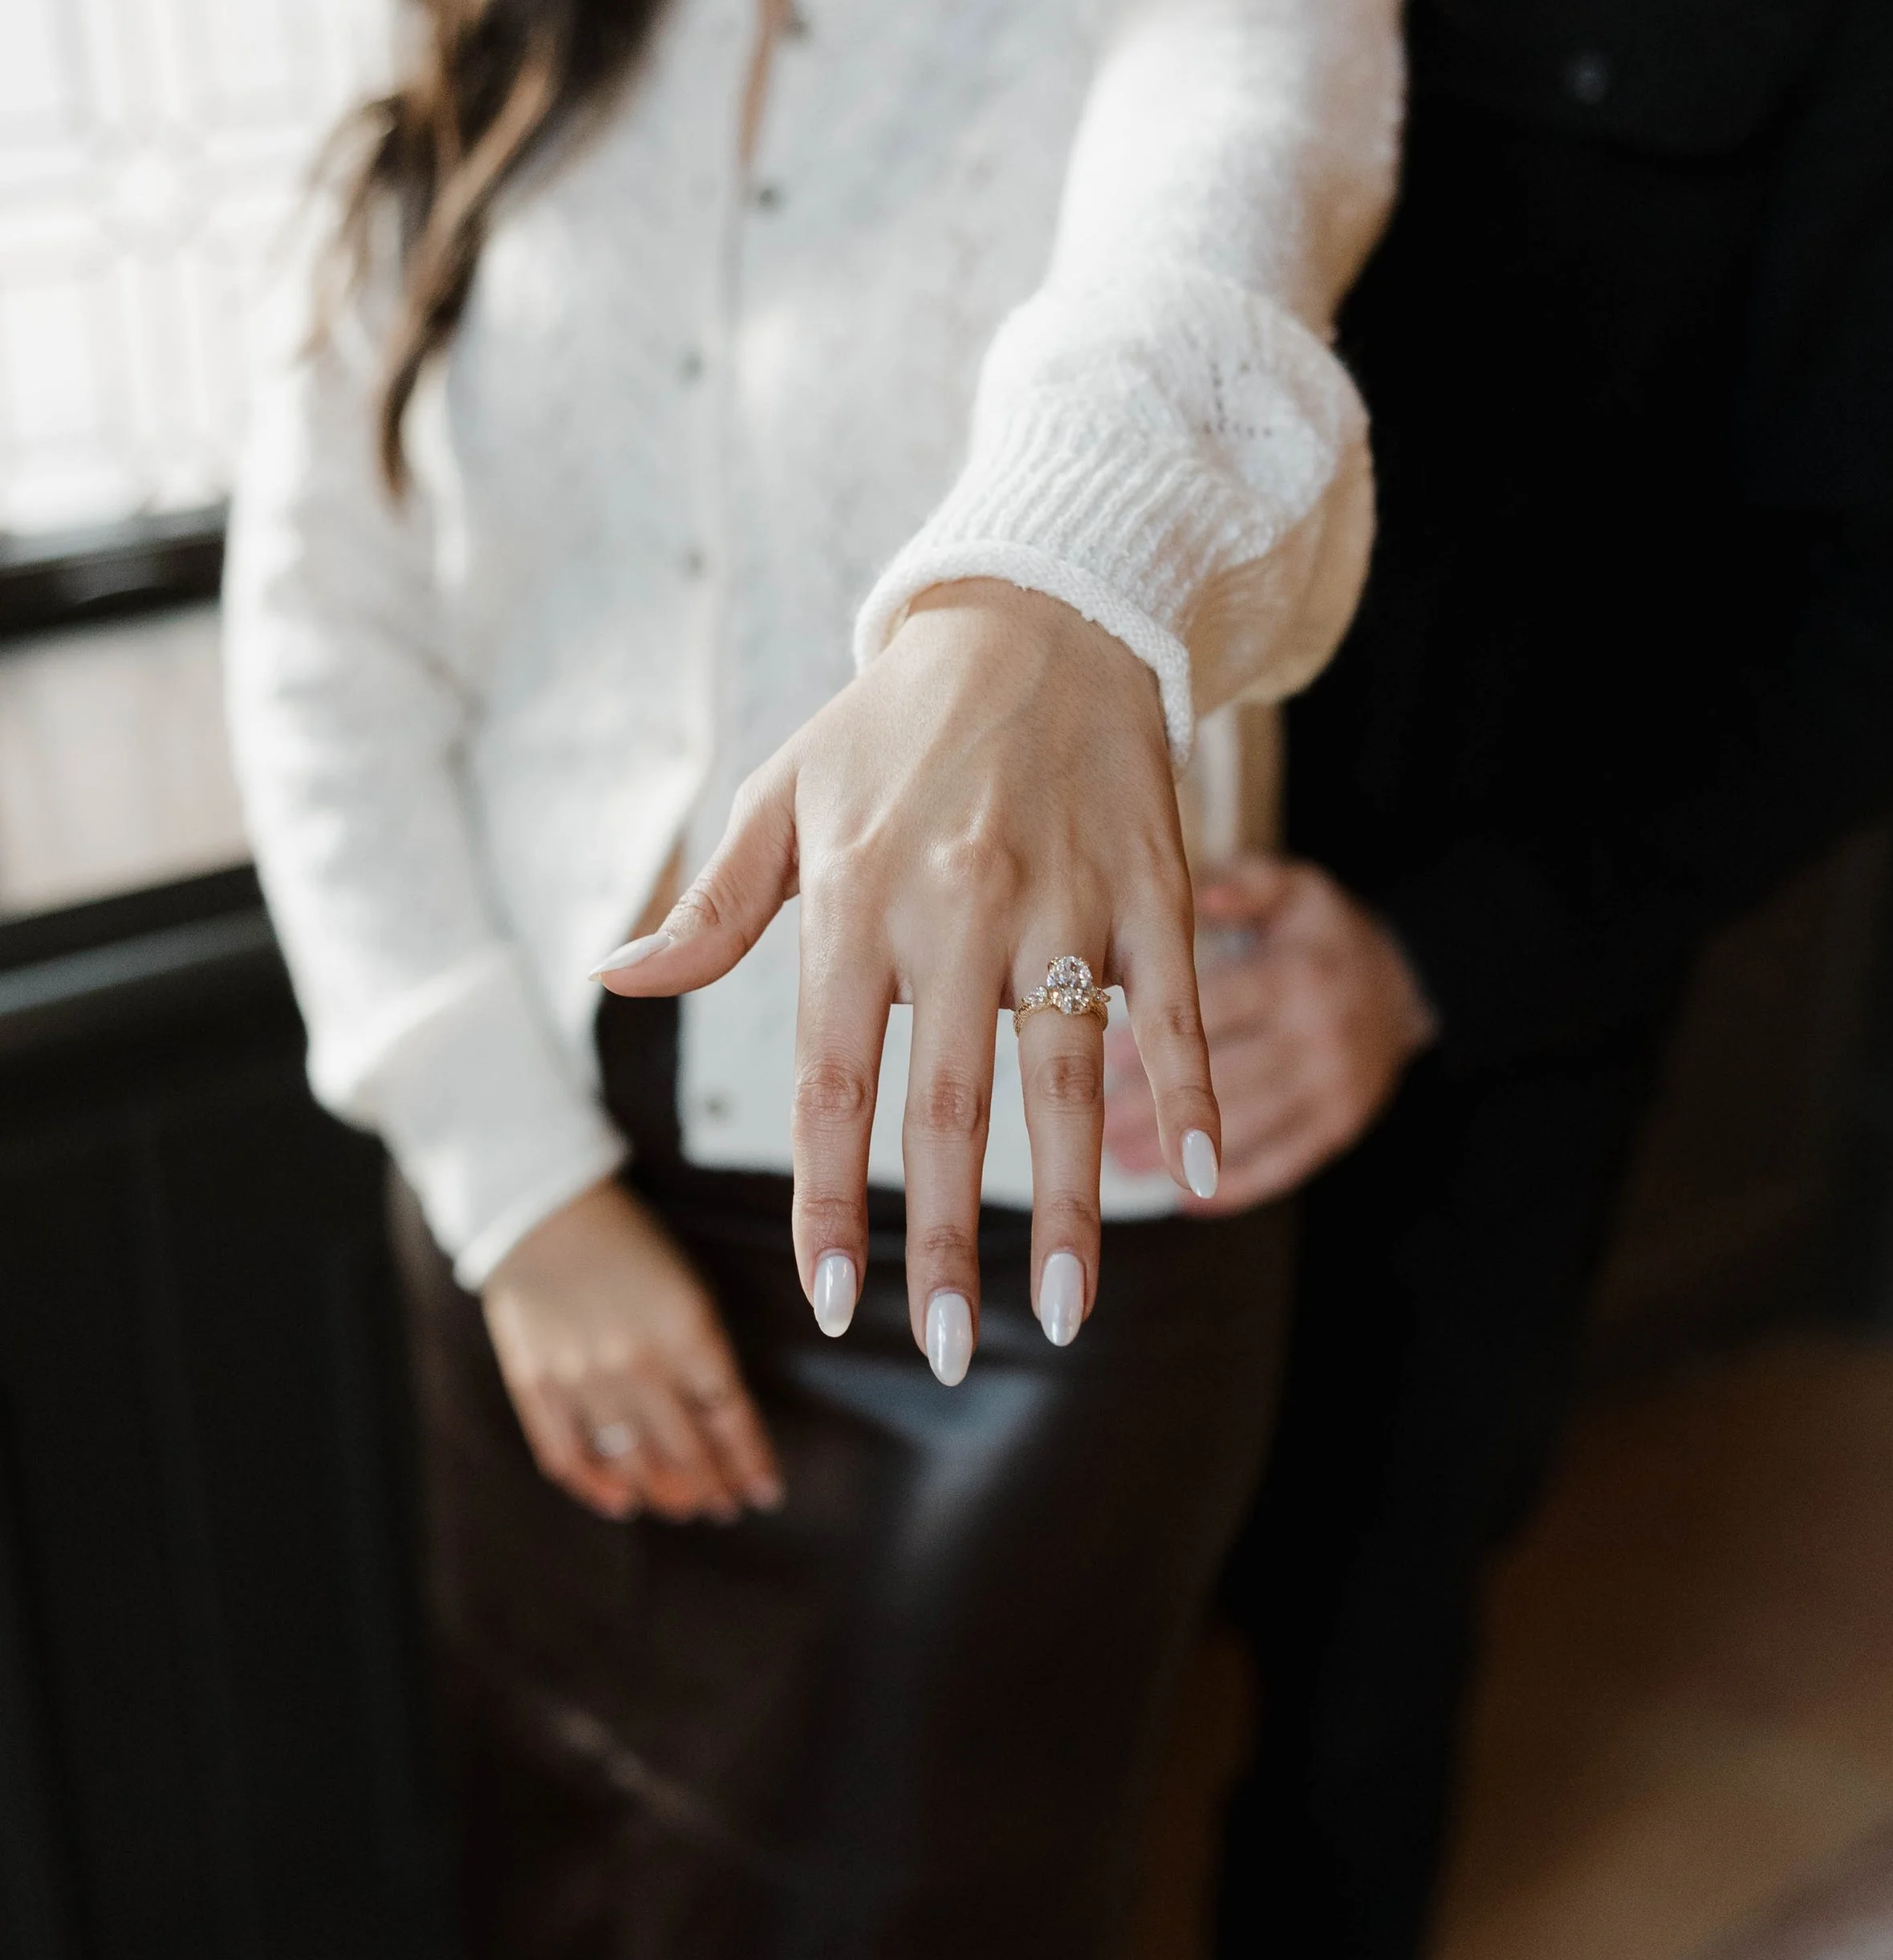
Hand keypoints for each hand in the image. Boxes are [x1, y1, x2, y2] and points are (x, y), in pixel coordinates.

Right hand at [480, 1179, 782, 1522]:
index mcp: (686, 1333)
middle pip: (685, 1451)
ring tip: (685, 1508)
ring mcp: (581, 1379)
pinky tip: (621, 1500)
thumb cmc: (627, 1245)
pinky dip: (597, 1487)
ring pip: (632, 1463)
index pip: (729, 1419)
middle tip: (725, 1508)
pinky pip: (569, 1456)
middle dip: (711, 1488)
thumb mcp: (687, 1291)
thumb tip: (719, 1424)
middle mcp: (636, 1364)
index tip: (764, 1493)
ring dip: (664, 1494)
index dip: (749, 1464)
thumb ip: (705, 1357)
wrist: (541, 1209)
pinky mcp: (536, 1385)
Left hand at [596, 583, 1218, 1377]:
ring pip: (1070, 1077)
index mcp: (859, 902)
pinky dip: (1193, 1088)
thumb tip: (619, 981)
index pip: (835, 1084)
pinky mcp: (1152, 885)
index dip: (833, 1203)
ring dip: (1073, 1207)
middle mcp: (960, 908)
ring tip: (1070, 1315)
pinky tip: (1206, 1175)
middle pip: (952, 1108)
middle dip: (948, 1241)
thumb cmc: (891, 724)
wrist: (1036, 609)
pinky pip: (1175, 1004)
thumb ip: (712, 909)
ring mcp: (1067, 900)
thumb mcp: (780, 798)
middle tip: (942, 1350)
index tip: (833, 1300)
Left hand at [1105, 852, 1435, 1210]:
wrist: (1409, 986)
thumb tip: (1197, 891)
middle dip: (1153, 1106)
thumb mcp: (1297, 890)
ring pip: (1246, 1128)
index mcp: (1295, 975)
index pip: (1212, 1012)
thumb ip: (1247, 885)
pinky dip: (1236, 1189)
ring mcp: (1331, 1087)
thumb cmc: (1325, 936)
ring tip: (1117, 1165)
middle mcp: (1316, 1035)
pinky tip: (1186, 1201)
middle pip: (1222, 1077)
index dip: (1153, 1040)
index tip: (1094, 1057)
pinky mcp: (1340, 1127)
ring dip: (1180, 1154)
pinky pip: (1285, 1165)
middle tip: (1088, 1127)